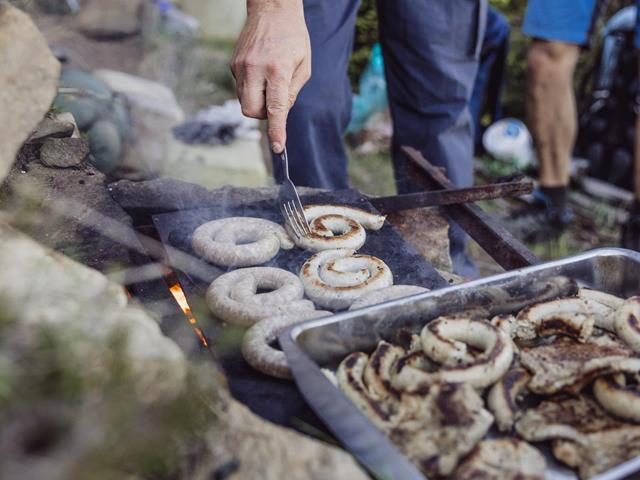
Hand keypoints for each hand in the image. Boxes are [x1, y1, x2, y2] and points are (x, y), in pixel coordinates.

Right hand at [231, 0, 310, 152]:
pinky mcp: (233, 64)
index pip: (275, 108)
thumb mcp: (304, 67)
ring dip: (258, 101)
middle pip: (251, 111)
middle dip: (263, 115)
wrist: (273, 8)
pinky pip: (241, 88)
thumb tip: (280, 115)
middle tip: (274, 103)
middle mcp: (255, 68)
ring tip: (270, 81)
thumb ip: (292, 94)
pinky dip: (252, 89)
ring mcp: (241, 66)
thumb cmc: (294, 38)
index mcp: (278, 70)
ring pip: (244, 101)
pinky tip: (261, 72)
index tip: (278, 147)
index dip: (277, 130)